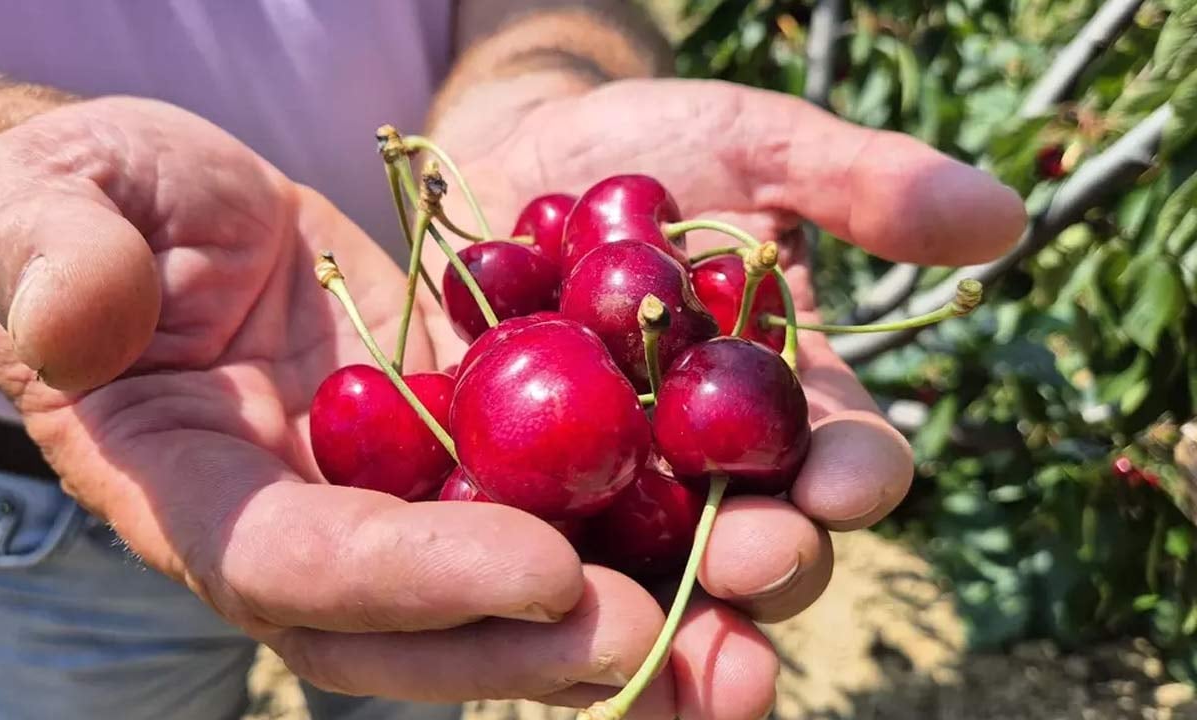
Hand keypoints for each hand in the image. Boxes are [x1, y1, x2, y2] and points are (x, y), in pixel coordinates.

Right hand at [0, 97, 707, 714]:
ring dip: (625, 627)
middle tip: (685, 652)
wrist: (172, 215)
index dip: (412, 581)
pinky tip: (737, 532)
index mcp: (190, 491)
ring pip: (503, 594)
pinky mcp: (455, 446)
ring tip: (748, 641)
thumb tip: (76, 319)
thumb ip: (57, 257)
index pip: (295, 564)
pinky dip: (632, 531)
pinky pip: (543, 502)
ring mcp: (388, 498)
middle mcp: (303, 526)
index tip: (539, 569)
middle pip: (422, 630)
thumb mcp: (53, 204)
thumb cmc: (87, 203)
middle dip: (546, 652)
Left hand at [423, 76, 1028, 714]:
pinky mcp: (502, 491)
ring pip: (640, 577)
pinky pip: (515, 545)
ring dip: (652, 617)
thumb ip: (860, 183)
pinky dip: (519, 571)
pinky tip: (510, 589)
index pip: (843, 461)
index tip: (846, 484)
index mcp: (783, 405)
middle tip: (754, 563)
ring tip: (644, 634)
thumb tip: (1001, 216)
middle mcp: (701, 469)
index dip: (855, 477)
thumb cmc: (649, 148)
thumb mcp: (754, 145)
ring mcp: (601, 489)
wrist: (512, 151)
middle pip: (750, 545)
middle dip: (761, 564)